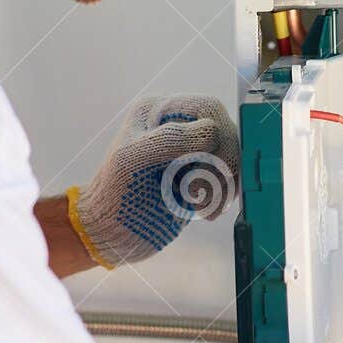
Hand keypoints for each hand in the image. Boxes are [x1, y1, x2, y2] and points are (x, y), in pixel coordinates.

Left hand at [68, 96, 239, 267]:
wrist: (111, 233)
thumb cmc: (113, 192)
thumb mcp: (134, 158)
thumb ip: (170, 138)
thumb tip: (213, 131)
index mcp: (161, 111)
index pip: (208, 109)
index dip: (216, 138)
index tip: (199, 172)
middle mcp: (180, 125)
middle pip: (226, 132)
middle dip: (223, 165)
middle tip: (201, 195)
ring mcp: (193, 152)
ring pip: (231, 156)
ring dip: (225, 183)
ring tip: (203, 209)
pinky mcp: (201, 177)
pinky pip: (229, 177)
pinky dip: (225, 195)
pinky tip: (207, 211)